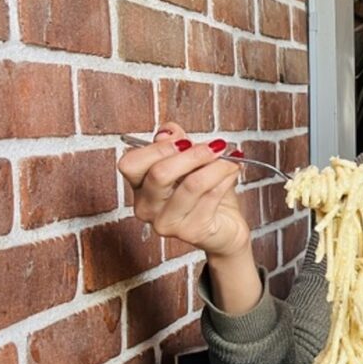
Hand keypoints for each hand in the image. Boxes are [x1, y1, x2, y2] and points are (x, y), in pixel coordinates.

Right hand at [119, 122, 250, 259]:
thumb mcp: (190, 162)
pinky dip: (226, 179)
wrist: (226, 226)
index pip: (130, 164)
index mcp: (140, 186)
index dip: (157, 148)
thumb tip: (169, 131)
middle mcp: (146, 207)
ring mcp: (166, 223)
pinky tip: (232, 173)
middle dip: (193, 154)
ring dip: (217, 166)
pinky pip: (211, 196)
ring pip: (191, 184)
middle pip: (159, 173)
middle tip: (216, 147)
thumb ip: (177, 143)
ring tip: (230, 160)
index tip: (184, 140)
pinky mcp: (191, 232)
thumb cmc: (205, 193)